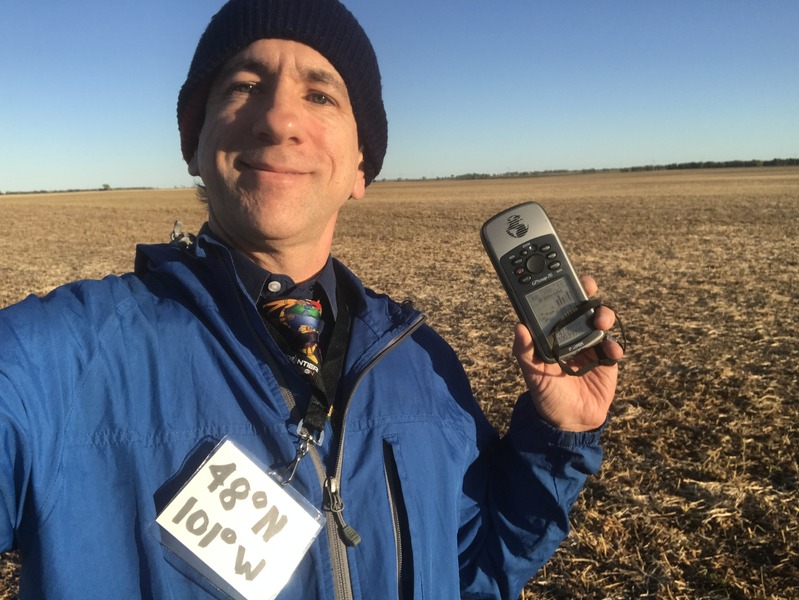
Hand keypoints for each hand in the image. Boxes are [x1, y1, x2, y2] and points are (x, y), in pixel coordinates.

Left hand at [511, 276, 622, 431]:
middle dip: (587, 294)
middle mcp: (572, 335)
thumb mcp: (532, 374)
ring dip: (603, 315)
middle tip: (588, 288)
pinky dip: (613, 346)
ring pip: (600, 321)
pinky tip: (610, 351)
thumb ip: (524, 352)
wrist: (570, 422)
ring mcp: (591, 346)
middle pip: (583, 307)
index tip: (563, 277)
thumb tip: (518, 328)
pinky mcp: (606, 361)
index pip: (557, 307)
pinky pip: (613, 347)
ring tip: (600, 321)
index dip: (561, 290)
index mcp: (553, 335)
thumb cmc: (546, 394)